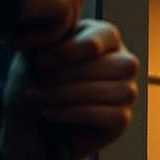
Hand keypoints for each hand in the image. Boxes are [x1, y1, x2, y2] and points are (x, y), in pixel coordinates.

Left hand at [0, 19, 138, 159]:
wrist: (32, 126)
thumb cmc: (38, 84)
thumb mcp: (36, 55)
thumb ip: (45, 40)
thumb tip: (43, 33)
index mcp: (107, 39)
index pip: (105, 35)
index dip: (70, 49)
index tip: (39, 61)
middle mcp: (124, 63)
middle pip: (107, 64)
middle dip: (66, 74)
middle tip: (36, 83)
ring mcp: (127, 92)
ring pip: (108, 90)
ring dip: (67, 94)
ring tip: (38, 98)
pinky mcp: (121, 119)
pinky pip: (105, 114)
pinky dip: (72, 112)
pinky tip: (49, 112)